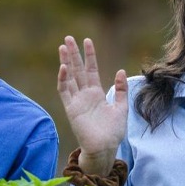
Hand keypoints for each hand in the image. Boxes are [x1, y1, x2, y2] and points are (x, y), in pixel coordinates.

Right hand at [57, 36, 127, 165]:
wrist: (105, 148)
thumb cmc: (113, 131)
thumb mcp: (121, 108)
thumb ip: (120, 90)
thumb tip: (120, 71)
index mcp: (96, 93)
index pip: (91, 69)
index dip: (89, 55)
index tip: (87, 40)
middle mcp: (84, 94)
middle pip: (77, 69)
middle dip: (73, 54)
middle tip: (68, 38)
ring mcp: (76, 100)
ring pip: (69, 77)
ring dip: (66, 62)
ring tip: (63, 46)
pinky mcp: (71, 109)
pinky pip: (65, 91)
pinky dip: (63, 79)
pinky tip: (63, 67)